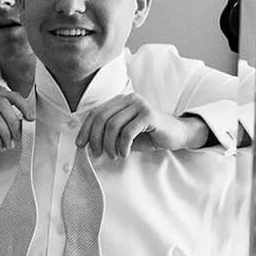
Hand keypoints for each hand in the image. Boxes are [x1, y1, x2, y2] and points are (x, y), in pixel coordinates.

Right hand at [0, 90, 33, 172]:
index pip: (9, 95)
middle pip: (3, 102)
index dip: (23, 105)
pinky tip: (0, 146)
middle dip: (14, 121)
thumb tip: (26, 120)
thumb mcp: (2, 131)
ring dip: (6, 133)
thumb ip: (12, 123)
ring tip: (8, 144)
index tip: (31, 118)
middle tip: (18, 136)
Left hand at [75, 94, 205, 158]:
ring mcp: (139, 105)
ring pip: (113, 125)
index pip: (95, 113)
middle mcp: (128, 99)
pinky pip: (127, 132)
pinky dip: (122, 146)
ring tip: (113, 156)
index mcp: (120, 101)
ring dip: (109, 145)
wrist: (175, 134)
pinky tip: (124, 154)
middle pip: (101, 118)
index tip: (80, 145)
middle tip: (97, 154)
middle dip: (95, 139)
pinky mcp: (149, 114)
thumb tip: (86, 143)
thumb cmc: (147, 135)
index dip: (85, 129)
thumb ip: (107, 134)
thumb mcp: (123, 134)